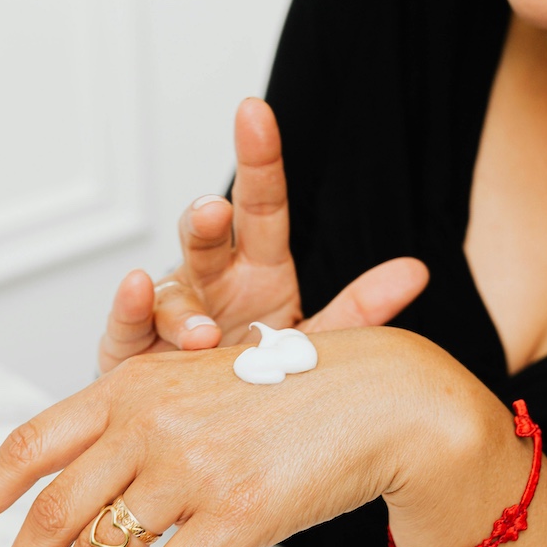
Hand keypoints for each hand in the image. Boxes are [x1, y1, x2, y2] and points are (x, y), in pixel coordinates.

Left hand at [0, 327, 467, 546]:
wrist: (384, 396)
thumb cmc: (298, 389)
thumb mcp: (203, 384)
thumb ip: (144, 423)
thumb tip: (96, 485)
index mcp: (134, 383)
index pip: (33, 443)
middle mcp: (151, 420)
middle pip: (54, 508)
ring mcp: (192, 467)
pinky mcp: (236, 515)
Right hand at [98, 98, 428, 372]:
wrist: (212, 434)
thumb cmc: (260, 379)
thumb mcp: (314, 345)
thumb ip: (360, 310)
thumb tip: (417, 270)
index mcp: (259, 271)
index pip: (262, 207)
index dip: (260, 160)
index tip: (254, 112)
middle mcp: (212, 281)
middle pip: (206, 235)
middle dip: (206, 219)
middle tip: (216, 213)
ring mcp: (172, 312)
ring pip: (170, 289)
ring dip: (181, 302)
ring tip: (203, 334)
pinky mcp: (133, 349)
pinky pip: (128, 325)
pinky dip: (132, 308)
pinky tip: (136, 290)